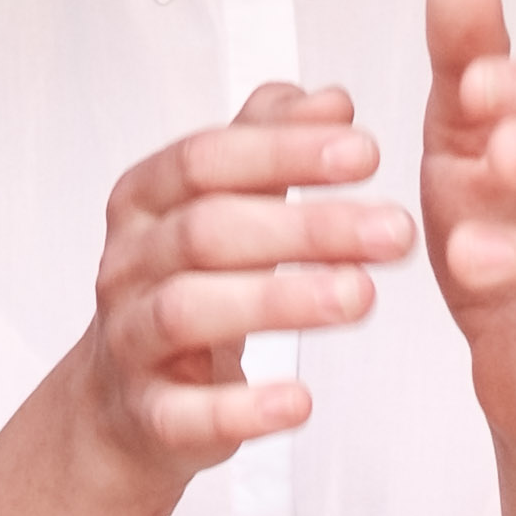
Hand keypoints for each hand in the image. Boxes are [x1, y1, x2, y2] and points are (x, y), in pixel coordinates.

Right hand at [76, 83, 416, 482]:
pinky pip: (185, 413)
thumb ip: (270, 146)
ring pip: (190, 310)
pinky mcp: (147, 414)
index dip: (285, 152)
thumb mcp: (220, 205)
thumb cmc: (184, 286)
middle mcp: (128, 262)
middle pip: (207, 230)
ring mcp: (129, 339)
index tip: (366, 151)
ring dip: (280, 301)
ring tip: (361, 297)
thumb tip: (331, 100)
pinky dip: (243, 409)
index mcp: (145, 199)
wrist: (121, 401)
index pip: (208, 159)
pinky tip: (300, 402)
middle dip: (306, 227)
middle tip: (394, 231)